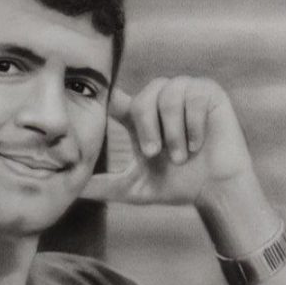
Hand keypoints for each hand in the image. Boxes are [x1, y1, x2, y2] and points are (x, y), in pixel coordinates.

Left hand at [82, 77, 253, 207]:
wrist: (216, 189)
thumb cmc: (176, 186)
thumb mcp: (133, 188)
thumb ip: (102, 186)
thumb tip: (70, 192)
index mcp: (139, 118)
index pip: (116, 99)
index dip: (105, 95)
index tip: (98, 100)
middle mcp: (159, 100)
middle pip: (141, 100)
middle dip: (147, 130)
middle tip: (155, 154)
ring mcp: (184, 93)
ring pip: (167, 97)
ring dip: (173, 132)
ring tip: (181, 156)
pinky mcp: (208, 92)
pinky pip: (193, 98)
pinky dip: (193, 125)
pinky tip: (199, 144)